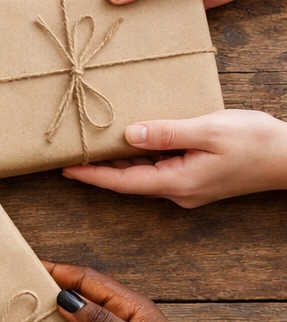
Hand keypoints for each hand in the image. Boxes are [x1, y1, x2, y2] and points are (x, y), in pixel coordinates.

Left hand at [62, 110, 286, 207]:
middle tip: (69, 152)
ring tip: (91, 145)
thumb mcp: (209, 130)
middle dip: (98, 169)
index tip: (64, 168)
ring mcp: (188, 187)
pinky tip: (131, 140)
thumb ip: (167, 133)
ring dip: (119, 162)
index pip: (123, 182)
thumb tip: (129, 135)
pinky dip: (141, 156)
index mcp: (177, 183)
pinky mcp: (196, 179)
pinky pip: (159, 169)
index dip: (91, 176)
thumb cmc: (256, 141)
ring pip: (143, 174)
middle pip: (128, 180)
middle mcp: (178, 191)